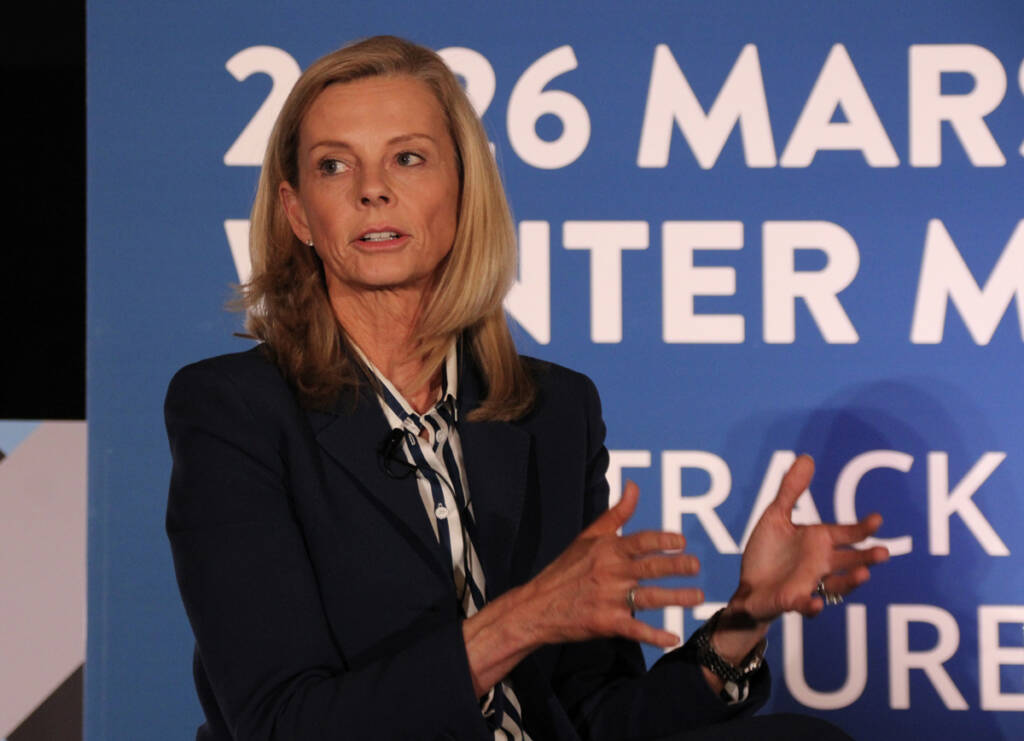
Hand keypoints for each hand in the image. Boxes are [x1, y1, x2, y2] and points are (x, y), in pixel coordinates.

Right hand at [520, 481, 703, 647]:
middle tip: (696, 566)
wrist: (537, 606)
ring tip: (698, 598)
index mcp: (607, 550)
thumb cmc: (566, 569)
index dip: (662, 541)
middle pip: (650, 568)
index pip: (640, 541)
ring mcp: (608, 599)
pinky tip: (673, 638)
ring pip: (649, 598)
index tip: (681, 542)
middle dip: (676, 567)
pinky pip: (635, 629)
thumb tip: (634, 486)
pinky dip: (654, 636)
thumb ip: (617, 513)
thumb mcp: (588, 537)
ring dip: (676, 598)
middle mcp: (610, 572)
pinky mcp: (606, 623)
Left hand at [729, 455, 889, 621]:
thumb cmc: (767, 554)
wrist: (748, 588)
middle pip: (848, 561)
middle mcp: (819, 564)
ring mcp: (808, 584)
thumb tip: (806, 458)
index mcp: (818, 543)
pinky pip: (802, 605)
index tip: (877, 520)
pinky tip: (814, 602)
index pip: (845, 534)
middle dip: (865, 558)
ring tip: (863, 575)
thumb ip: (791, 491)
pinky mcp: (790, 600)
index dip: (861, 528)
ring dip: (850, 581)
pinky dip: (809, 606)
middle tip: (884, 553)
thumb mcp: (776, 517)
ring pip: (835, 586)